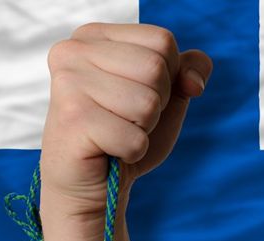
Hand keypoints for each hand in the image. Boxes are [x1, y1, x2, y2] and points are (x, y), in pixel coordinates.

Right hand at [39, 22, 212, 220]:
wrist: (93, 182)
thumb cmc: (126, 132)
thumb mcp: (167, 96)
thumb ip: (188, 71)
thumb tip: (194, 81)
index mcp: (95, 36)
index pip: (162, 41)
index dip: (168, 77)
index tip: (138, 94)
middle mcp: (73, 50)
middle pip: (156, 68)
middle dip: (156, 105)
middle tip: (126, 119)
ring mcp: (68, 83)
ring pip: (148, 104)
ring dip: (143, 129)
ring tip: (116, 132)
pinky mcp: (72, 120)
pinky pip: (135, 138)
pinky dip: (133, 152)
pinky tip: (108, 151)